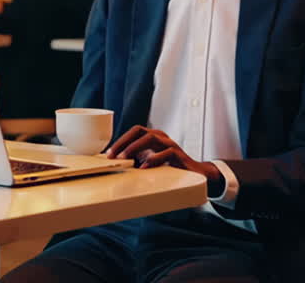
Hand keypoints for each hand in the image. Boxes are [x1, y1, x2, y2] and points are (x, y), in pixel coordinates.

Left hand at [107, 125, 222, 195]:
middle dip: (123, 142)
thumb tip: (116, 163)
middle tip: (112, 155)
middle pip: (139, 131)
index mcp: (153, 136)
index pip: (134, 131)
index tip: (108, 154)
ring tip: (124, 159)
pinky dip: (153, 159)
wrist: (196, 174)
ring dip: (134, 148)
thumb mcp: (151, 161)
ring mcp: (170, 144)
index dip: (120, 141)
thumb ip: (137, 159)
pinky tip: (144, 167)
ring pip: (150, 138)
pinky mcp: (178, 155)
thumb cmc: (170, 166)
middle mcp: (161, 137)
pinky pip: (165, 153)